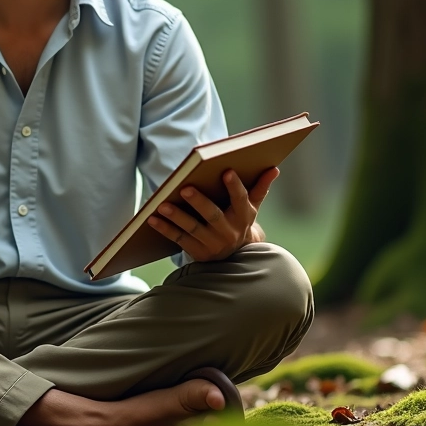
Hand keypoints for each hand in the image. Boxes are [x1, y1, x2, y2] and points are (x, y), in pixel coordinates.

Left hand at [147, 167, 279, 261]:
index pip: (241, 200)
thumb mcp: (251, 207)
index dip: (235, 187)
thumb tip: (274, 168)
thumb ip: (260, 188)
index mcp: (244, 216)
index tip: (226, 171)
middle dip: (199, 202)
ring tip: (161, 205)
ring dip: (177, 217)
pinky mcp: (198, 253)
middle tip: (184, 188)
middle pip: (213, 215)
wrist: (235, 256)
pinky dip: (165, 229)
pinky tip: (152, 218)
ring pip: (193, 229)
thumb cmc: (240, 222)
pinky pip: (180, 240)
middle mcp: (229, 232)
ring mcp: (213, 244)